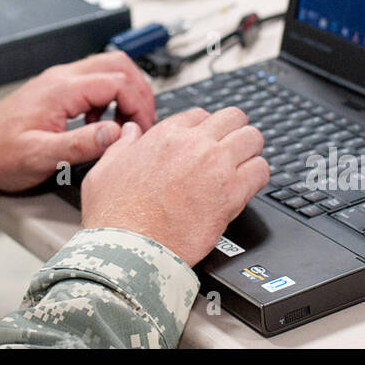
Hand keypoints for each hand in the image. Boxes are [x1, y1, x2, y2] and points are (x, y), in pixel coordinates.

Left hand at [0, 52, 155, 191]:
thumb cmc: (0, 155)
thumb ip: (80, 145)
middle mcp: (61, 78)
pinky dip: (109, 98)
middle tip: (143, 121)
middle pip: (117, 64)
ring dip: (125, 92)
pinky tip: (101, 125)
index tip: (141, 129)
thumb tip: (117, 134)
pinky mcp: (56, 90)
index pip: (117, 81)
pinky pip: (94, 81)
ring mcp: (58, 81)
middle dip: (139, 91)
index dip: (138, 104)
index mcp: (60, 90)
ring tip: (125, 125)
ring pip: (107, 68)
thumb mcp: (41, 157)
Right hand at [79, 107, 267, 265]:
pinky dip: (258, 177)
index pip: (200, 114)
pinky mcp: (232, 193)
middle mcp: (194, 145)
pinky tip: (247, 187)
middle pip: (233, 118)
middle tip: (231, 149)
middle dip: (234, 132)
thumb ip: (120, 146)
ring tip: (243, 167)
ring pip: (253, 139)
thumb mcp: (103, 170)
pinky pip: (261, 171)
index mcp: (165, 136)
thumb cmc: (114, 216)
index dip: (204, 129)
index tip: (205, 142)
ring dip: (249, 152)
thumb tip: (130, 132)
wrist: (130, 249)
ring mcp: (216, 166)